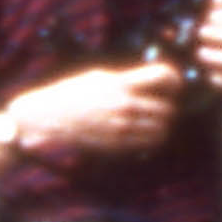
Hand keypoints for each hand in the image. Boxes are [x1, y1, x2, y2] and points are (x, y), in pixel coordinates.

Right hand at [19, 58, 185, 158]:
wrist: (47, 118)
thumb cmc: (72, 92)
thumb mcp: (99, 76)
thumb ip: (127, 78)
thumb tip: (152, 80)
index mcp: (121, 83)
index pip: (163, 76)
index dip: (174, 79)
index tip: (173, 83)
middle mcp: (125, 106)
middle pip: (168, 108)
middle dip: (168, 105)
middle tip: (162, 103)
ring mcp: (121, 128)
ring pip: (162, 129)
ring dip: (162, 124)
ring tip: (153, 119)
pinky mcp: (116, 145)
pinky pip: (148, 143)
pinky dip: (152, 138)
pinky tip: (142, 131)